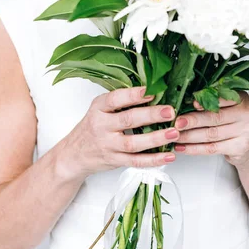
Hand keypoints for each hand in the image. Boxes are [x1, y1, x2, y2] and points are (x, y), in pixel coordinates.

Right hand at [60, 86, 179, 177]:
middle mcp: (102, 126)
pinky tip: (168, 155)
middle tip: (170, 111)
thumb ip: (119, 100)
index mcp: (98, 108)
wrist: (74, 154)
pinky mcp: (114, 161)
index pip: (115, 99)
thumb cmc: (92, 127)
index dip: (133, 95)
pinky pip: (135, 161)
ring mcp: (108, 145)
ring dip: (156, 138)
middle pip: (128, 120)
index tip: (151, 91)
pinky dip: (153, 160)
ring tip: (174, 132)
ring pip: (133, 143)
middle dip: (151, 115)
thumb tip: (150, 87)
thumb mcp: (99, 108)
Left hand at [173, 91, 248, 168]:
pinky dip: (194, 148)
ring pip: (211, 134)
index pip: (223, 99)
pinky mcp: (240, 148)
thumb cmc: (233, 122)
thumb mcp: (228, 107)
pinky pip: (212, 148)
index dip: (206, 102)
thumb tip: (189, 102)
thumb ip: (213, 102)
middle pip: (215, 117)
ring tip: (175, 136)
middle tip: (177, 123)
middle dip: (193, 120)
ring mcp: (245, 132)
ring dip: (190, 136)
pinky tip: (183, 147)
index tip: (191, 104)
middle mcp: (247, 114)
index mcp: (242, 99)